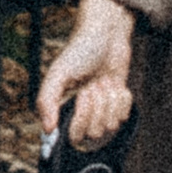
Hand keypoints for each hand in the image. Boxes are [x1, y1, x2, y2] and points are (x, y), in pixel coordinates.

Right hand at [38, 0, 135, 150]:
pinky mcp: (117, 104)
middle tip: (92, 85)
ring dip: (110, 100)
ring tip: (103, 82)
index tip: (81, 97)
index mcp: (63, 109)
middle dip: (97, 106)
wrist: (107, 35)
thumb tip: (47, 129)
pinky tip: (115, 83)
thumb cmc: (80, 50)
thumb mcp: (58, 72)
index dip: (80, 120)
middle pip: (95, 133)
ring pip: (112, 125)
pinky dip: (122, 98)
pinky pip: (124, 115)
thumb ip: (47, 100)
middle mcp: (82, 114)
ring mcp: (101, 111)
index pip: (73, 137)